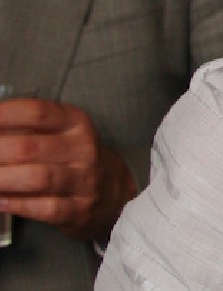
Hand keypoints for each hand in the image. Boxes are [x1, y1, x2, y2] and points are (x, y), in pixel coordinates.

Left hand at [0, 98, 137, 240]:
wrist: (112, 194)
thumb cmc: (74, 158)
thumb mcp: (62, 134)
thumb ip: (29, 130)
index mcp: (76, 123)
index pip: (37, 113)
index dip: (3, 116)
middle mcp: (82, 149)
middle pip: (29, 147)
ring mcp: (82, 181)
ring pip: (36, 178)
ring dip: (1, 179)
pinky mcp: (77, 210)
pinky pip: (42, 208)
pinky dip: (15, 204)